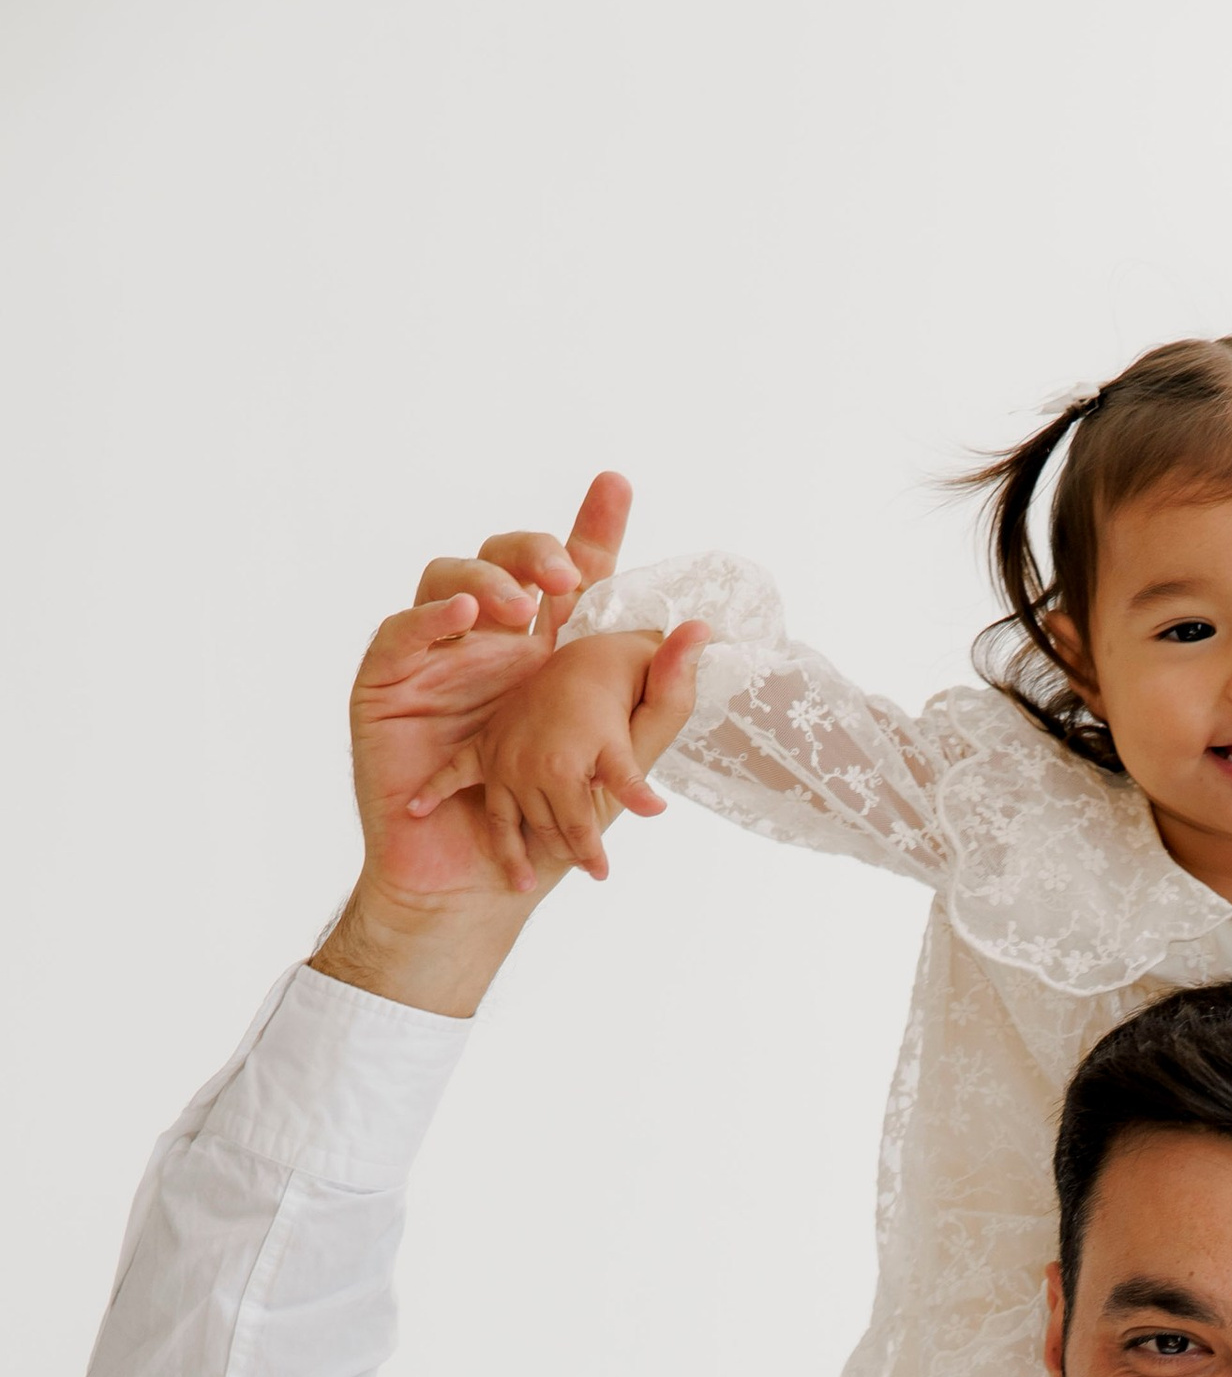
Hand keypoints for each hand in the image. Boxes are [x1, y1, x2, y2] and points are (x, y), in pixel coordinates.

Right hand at [348, 473, 630, 905]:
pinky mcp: (387, 684)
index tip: (618, 486)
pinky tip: (467, 619)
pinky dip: (431, 616)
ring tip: (520, 607)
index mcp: (547, 658)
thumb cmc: (542, 835)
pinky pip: (400, 631)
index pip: (572, 581)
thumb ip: (655, 704)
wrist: (473, 890)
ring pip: (449, 581)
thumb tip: (699, 633)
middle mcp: (490, 645)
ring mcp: (436, 659)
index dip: (592, 532)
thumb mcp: (613, 770)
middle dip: (537, 553)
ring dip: (487, 582)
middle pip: (506, 563)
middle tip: (568, 577)